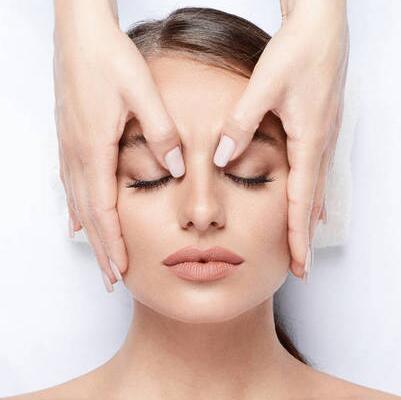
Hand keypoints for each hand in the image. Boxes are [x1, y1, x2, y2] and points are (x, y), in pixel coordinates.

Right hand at [53, 1, 184, 289]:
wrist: (81, 34)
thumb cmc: (109, 60)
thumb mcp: (143, 93)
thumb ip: (162, 133)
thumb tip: (178, 169)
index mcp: (95, 148)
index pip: (104, 211)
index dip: (113, 244)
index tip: (122, 270)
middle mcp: (77, 155)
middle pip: (89, 216)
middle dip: (102, 250)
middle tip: (112, 279)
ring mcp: (70, 148)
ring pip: (79, 204)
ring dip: (91, 235)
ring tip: (100, 259)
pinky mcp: (70, 140)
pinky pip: (71, 186)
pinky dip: (78, 210)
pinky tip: (76, 223)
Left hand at [213, 0, 348, 278]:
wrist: (322, 25)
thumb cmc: (299, 51)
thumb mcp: (265, 86)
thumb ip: (241, 123)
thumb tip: (221, 156)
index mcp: (308, 139)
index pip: (301, 201)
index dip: (297, 236)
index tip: (298, 264)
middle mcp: (320, 144)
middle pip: (312, 203)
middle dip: (305, 238)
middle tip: (301, 267)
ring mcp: (323, 136)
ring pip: (316, 189)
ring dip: (308, 219)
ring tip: (302, 243)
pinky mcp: (320, 127)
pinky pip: (316, 171)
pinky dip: (312, 194)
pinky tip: (310, 202)